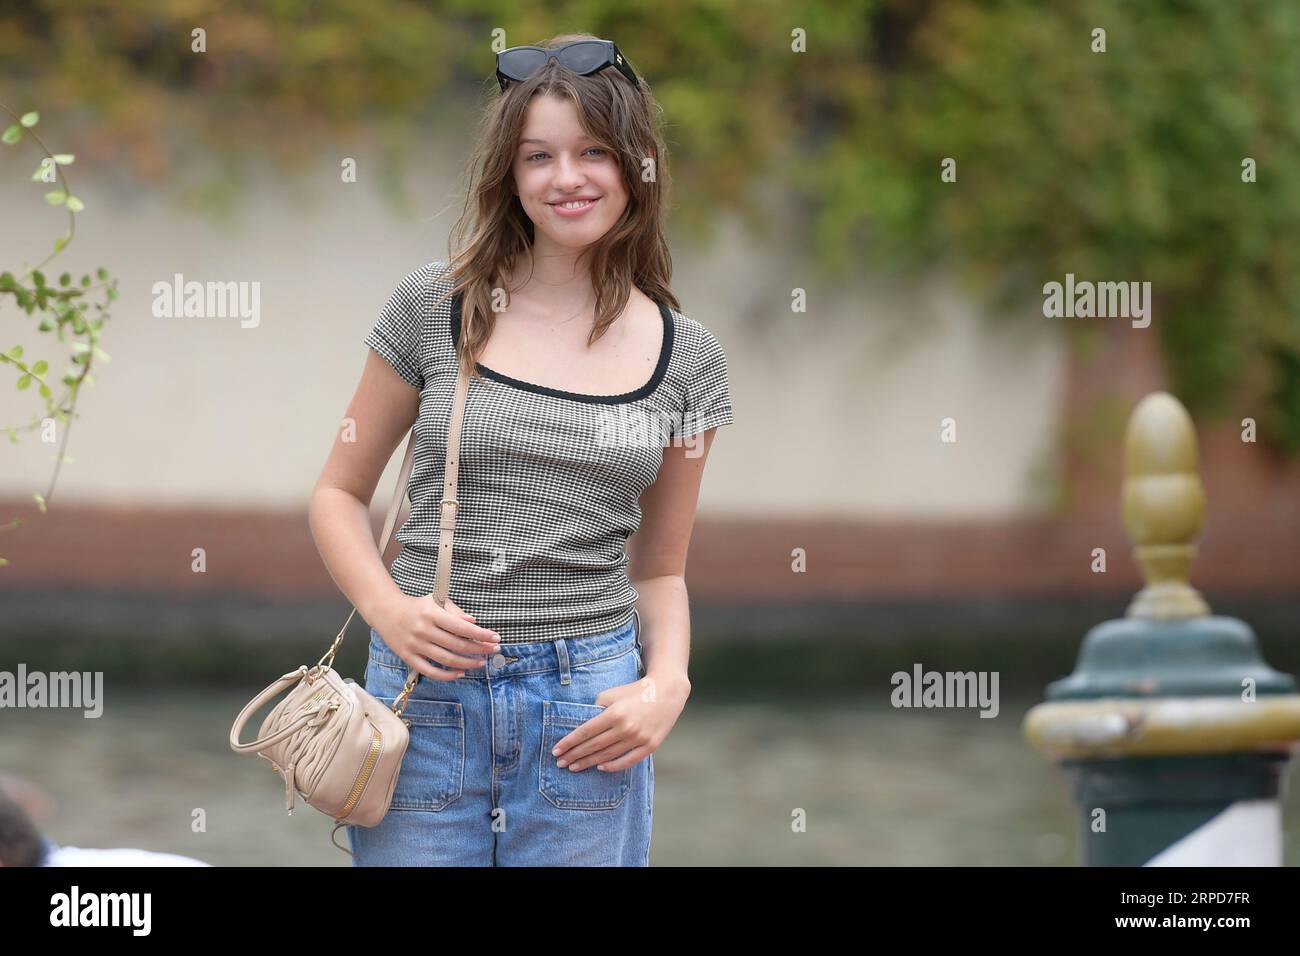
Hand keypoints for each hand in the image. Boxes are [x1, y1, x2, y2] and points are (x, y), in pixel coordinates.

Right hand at [375, 594, 500, 680]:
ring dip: (467, 663)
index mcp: (432, 613)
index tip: (495, 638)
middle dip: (479, 649)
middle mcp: (423, 630)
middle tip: (494, 650)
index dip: (481, 634)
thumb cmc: (417, 606)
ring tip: (480, 662)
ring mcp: (415, 645)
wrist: (386, 611)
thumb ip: (455, 611)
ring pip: (446, 659)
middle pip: (456, 644)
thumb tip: (474, 622)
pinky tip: (460, 673)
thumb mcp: (436, 601)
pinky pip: (430, 671)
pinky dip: (447, 675)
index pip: (461, 626)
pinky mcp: (408, 657)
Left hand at [549, 672, 686, 772]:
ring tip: (574, 767)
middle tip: (560, 763)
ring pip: (608, 755)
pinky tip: (600, 768)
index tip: (556, 751)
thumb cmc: (635, 691)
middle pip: (594, 746)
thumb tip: (581, 725)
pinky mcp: (650, 746)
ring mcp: (639, 738)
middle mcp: (626, 727)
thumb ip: (596, 708)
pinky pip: (628, 761)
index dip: (569, 743)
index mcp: (615, 713)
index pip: (586, 732)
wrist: (667, 691)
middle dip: (574, 756)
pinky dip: (613, 766)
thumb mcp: (613, 693)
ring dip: (589, 763)